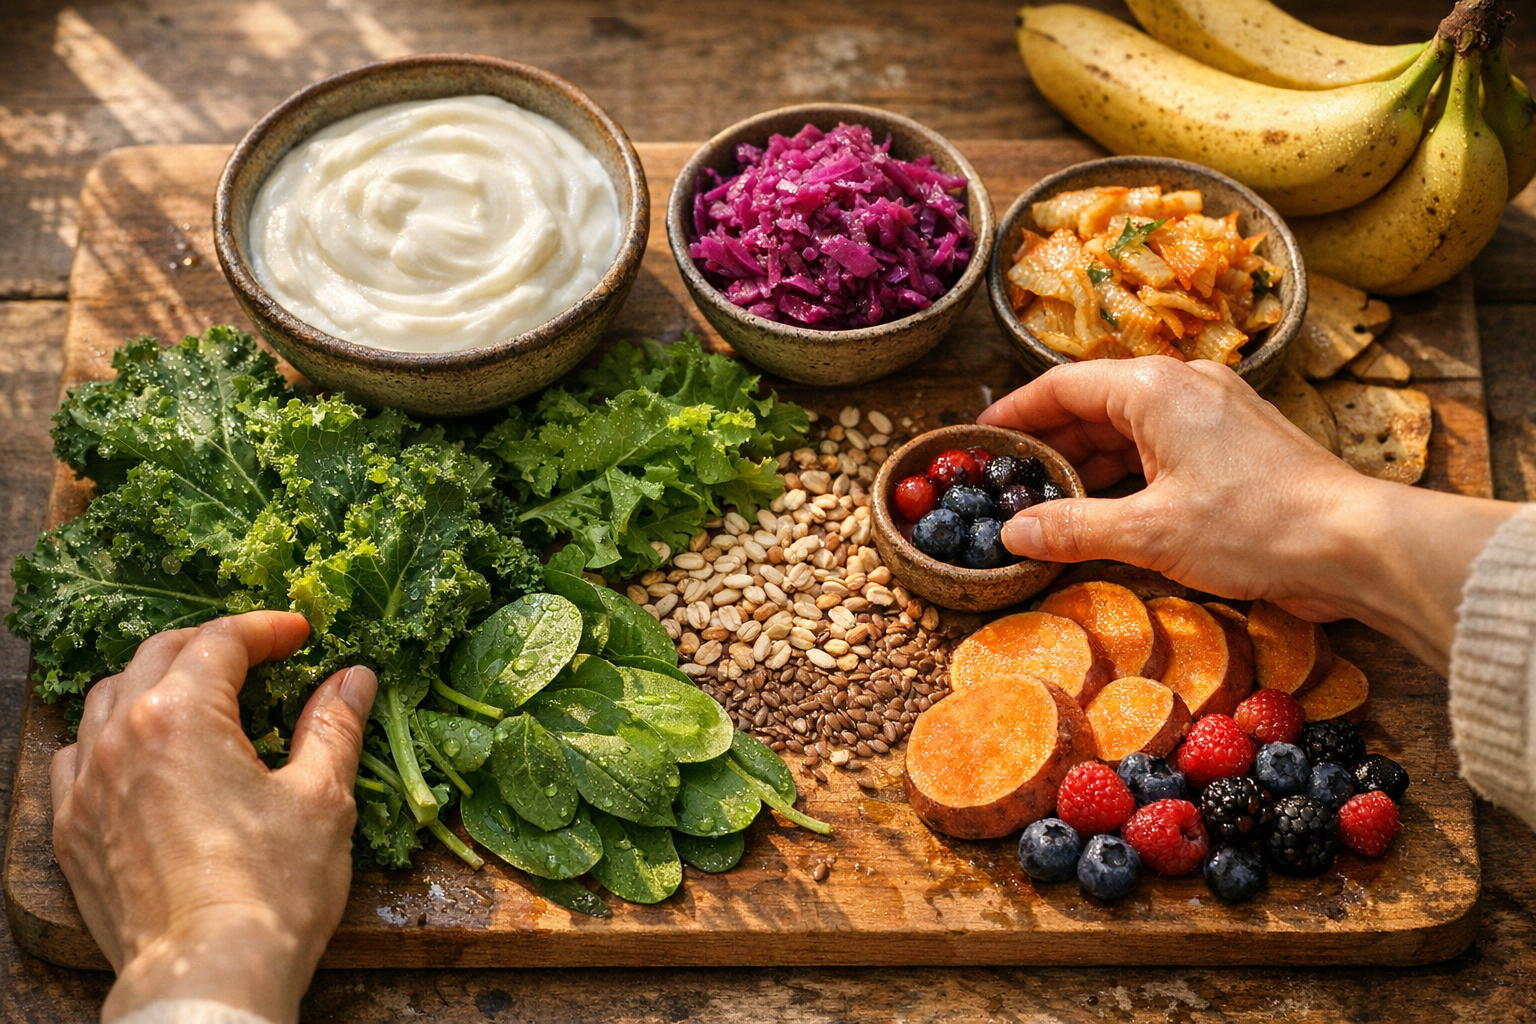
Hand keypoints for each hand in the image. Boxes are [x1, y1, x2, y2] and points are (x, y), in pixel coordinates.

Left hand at [50, 611, 376, 1023]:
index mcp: (182, 717)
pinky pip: (75, 759)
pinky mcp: (73, 833)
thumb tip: (353, 678)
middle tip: (256, 654)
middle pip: (158, 656)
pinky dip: (107, 738)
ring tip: (195, 694)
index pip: (220, 643)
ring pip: (105, 700)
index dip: (266, 629)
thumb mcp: (322, 797)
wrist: (209, 976)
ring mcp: (88, 787)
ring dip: (153, 682)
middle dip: (210, 645)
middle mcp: (122, 739)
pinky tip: (137, 753)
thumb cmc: (271, 891)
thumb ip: (333, 725)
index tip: (299, 635)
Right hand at [978, 357, 1514, 671]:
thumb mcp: (1149, 532)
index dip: (1016, 412)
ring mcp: (1214, 414)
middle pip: (1094, 405)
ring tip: (1048, 504)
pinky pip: (1161, 450)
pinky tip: (1106, 513)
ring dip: (1088, 465)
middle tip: (1007, 482)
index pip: (1063, 385)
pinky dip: (1126, 476)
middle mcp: (1184, 387)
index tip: (980, 439)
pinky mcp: (1235, 447)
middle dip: (1049, 444)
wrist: (1356, 543)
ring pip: (1128, 429)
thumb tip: (1012, 533)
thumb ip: (1073, 527)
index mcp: (1155, 388)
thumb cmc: (1255, 525)